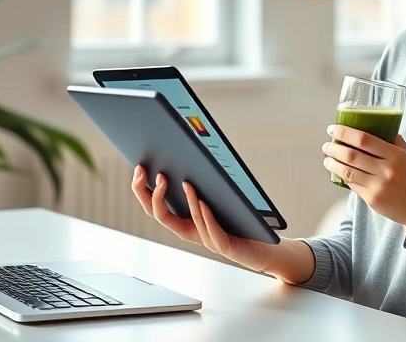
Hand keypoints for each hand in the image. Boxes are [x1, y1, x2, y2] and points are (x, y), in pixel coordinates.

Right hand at [130, 165, 275, 270]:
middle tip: (153, 173)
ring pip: (188, 222)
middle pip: (160, 215)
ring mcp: (207, 240)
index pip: (155, 207)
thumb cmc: (243, 223)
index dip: (143, 189)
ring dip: (186, 200)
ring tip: (185, 182)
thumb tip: (191, 157)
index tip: (140, 168)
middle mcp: (191, 233)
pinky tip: (203, 201)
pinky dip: (205, 215)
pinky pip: (211, 231)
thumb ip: (205, 187)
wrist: (265, 248)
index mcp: (185, 222)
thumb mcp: (220, 201)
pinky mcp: (225, 247)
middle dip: (151, 194)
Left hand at [323, 126, 405, 237]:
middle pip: (352, 155)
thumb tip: (375, 124)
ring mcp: (378, 186)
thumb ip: (392, 140)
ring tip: (327, 157)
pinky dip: (342, 176)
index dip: (345, 133)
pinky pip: (352, 185)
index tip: (333, 129)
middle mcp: (386, 170)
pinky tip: (337, 170)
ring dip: (333, 163)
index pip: (364, 139)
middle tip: (327, 144)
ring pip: (347, 171)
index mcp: (395, 155)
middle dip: (334, 148)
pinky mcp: (372, 199)